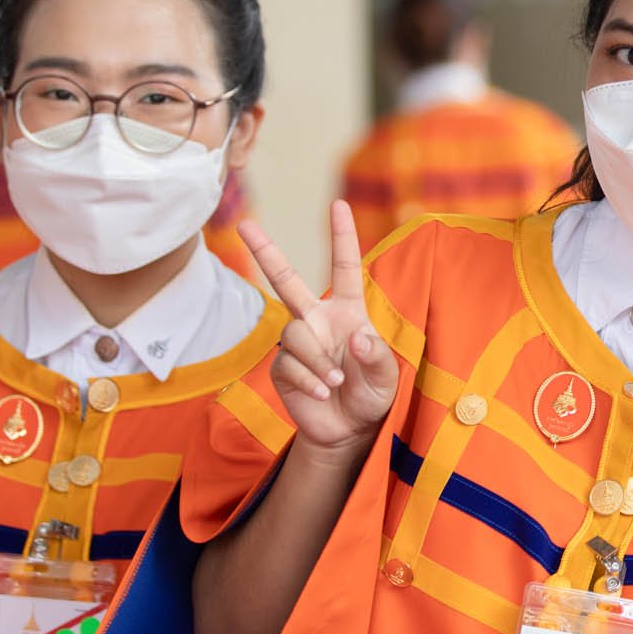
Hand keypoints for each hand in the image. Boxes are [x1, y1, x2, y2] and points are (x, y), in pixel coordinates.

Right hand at [241, 203, 398, 456]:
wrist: (349, 430)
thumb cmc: (373, 395)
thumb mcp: (388, 377)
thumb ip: (378, 356)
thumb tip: (356, 337)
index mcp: (347, 312)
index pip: (344, 268)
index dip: (341, 236)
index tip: (338, 203)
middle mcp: (317, 320)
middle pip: (286, 280)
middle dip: (265, 252)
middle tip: (244, 224)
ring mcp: (298, 342)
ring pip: (296, 335)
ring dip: (318, 361)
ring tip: (335, 382)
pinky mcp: (282, 368)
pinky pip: (289, 365)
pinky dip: (309, 380)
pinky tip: (322, 392)